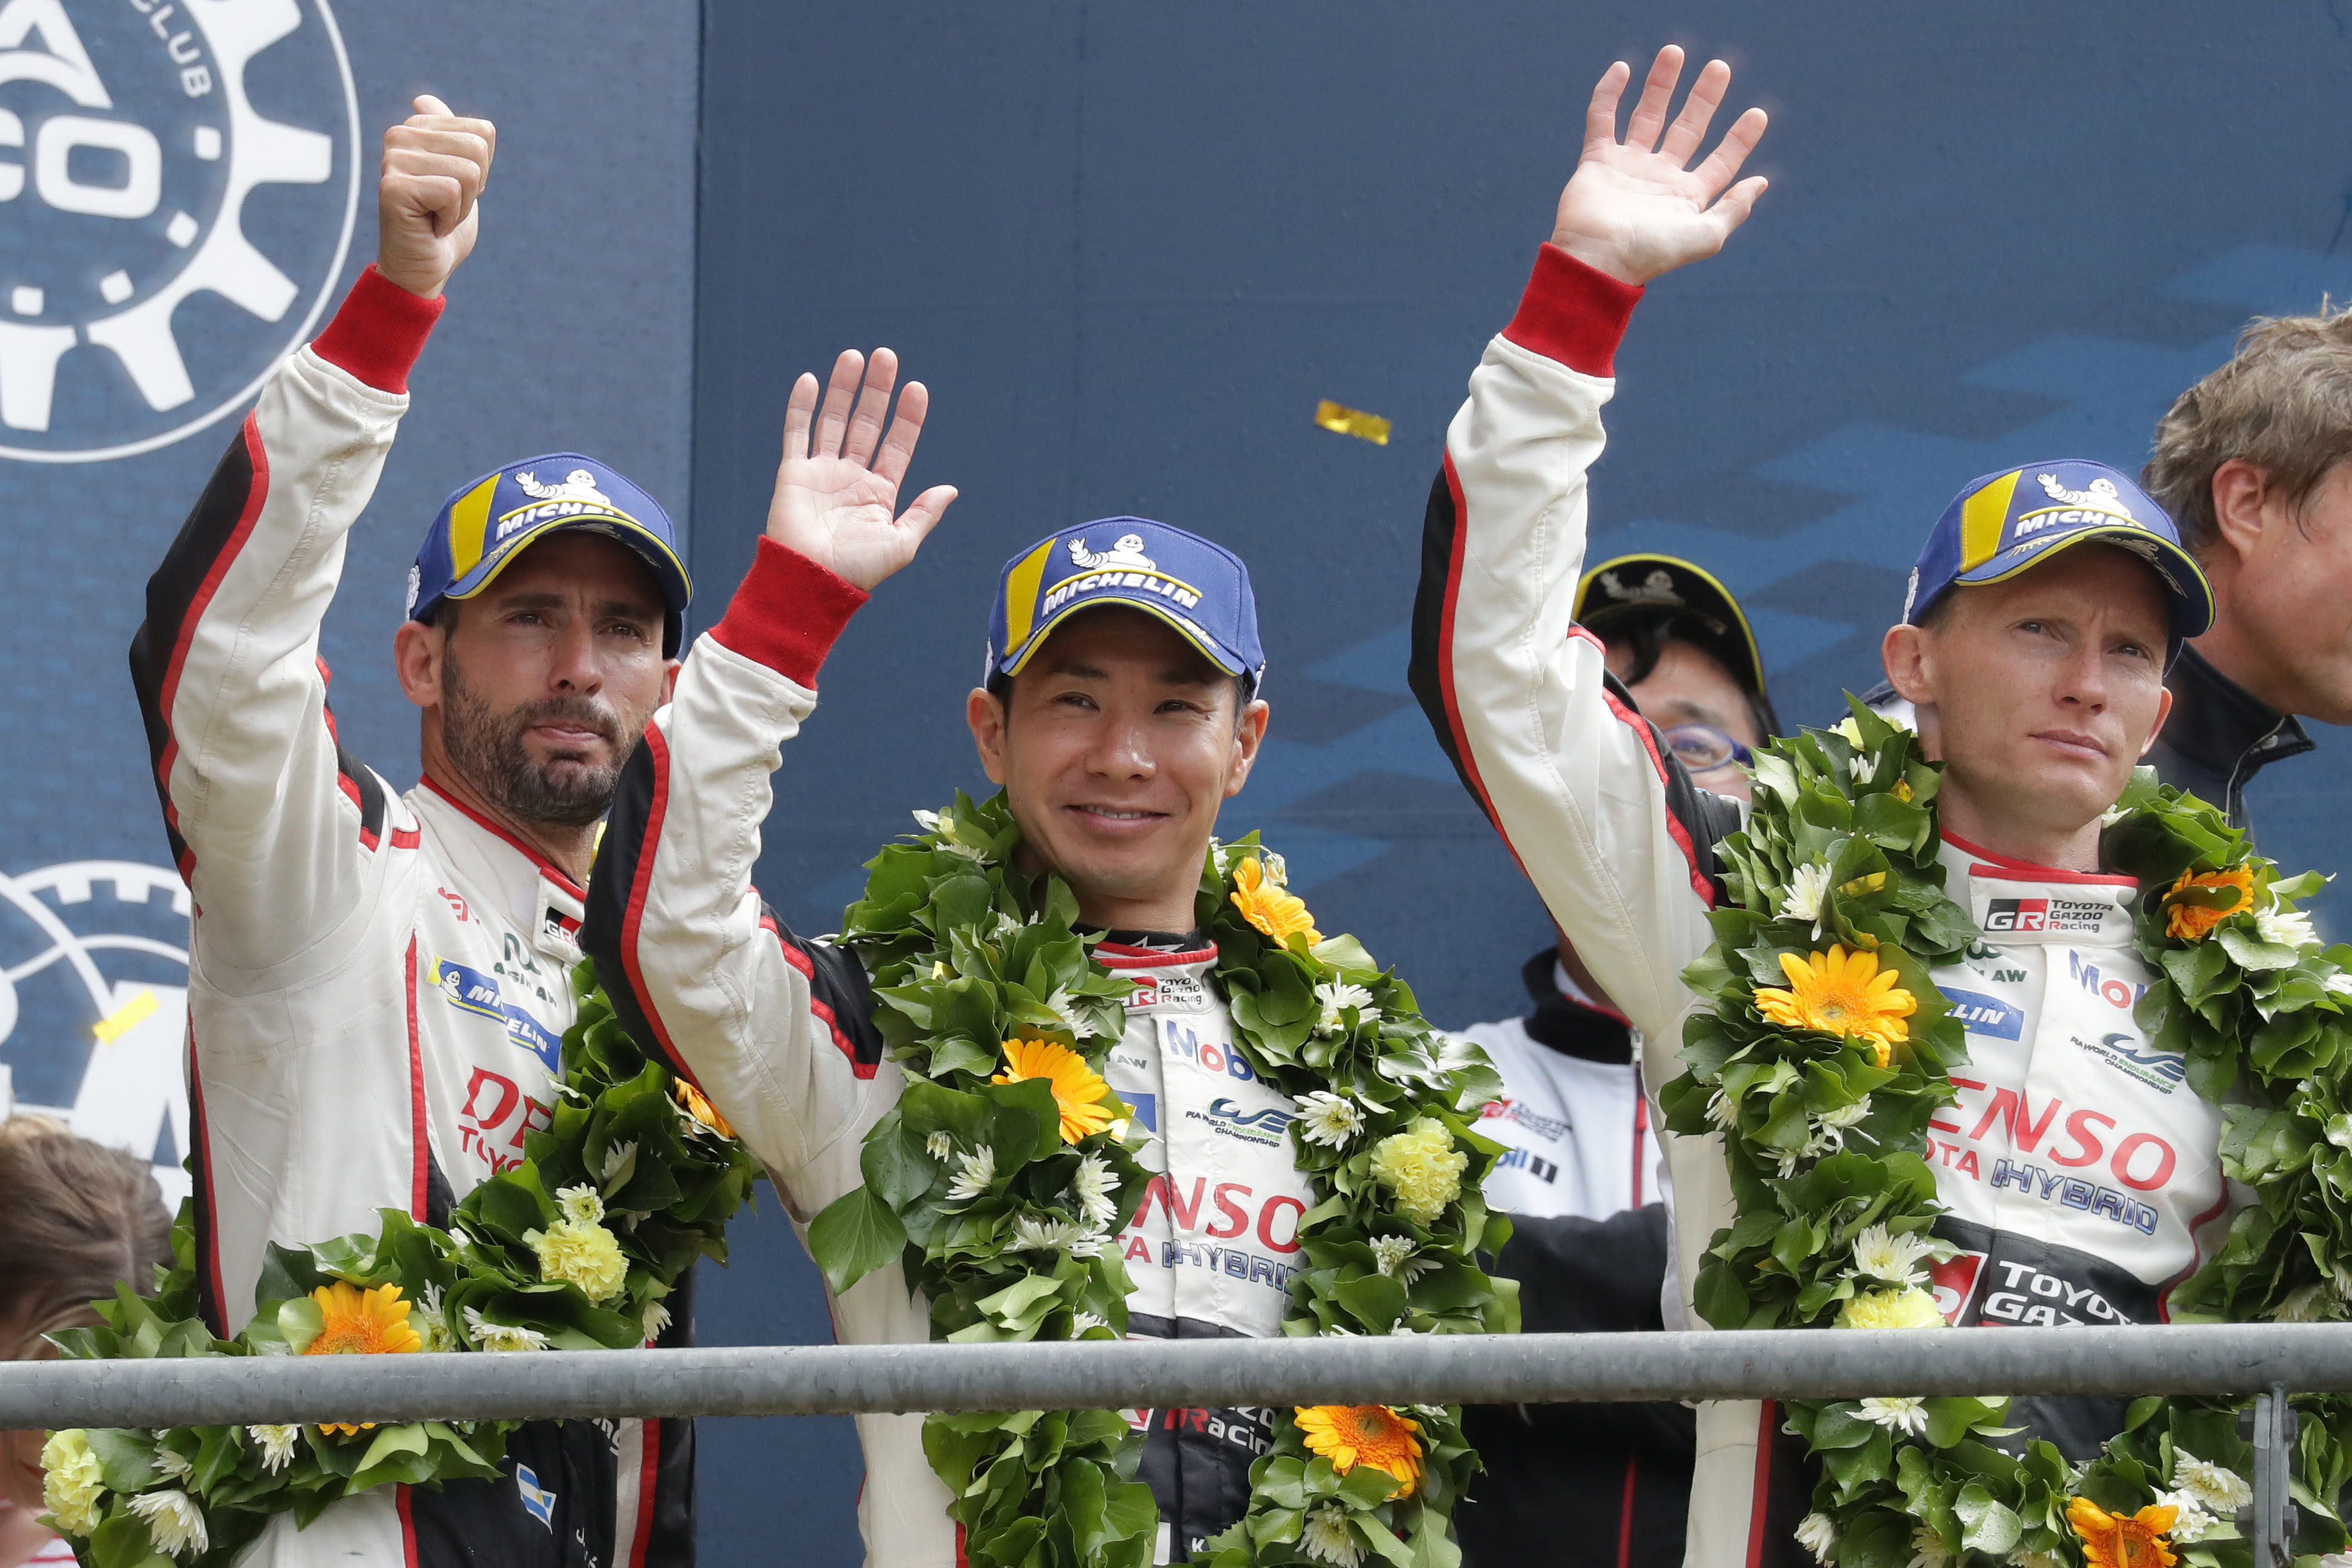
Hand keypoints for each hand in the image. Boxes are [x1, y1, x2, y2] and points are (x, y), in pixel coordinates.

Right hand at [377, 95, 495, 297]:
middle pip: (477, 148)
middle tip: (445, 205)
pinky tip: (430, 225)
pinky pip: (451, 192)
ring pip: (467, 171)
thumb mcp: (455, 175)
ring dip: (462, 205)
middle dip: (473, 188)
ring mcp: (392, 160)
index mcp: (416, 127)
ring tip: (436, 215)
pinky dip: (451, 218)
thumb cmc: (441, 224)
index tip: (455, 190)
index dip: (481, 170)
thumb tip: (424, 100)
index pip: (483, 132)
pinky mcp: (394, 187)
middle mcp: (398, 136)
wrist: (423, 267)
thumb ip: (449, 137)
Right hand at [765, 349, 958, 590]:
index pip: (897, 445)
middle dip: (877, 391)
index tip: (917, 389)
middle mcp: (852, 477)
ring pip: (834, 420)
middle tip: (886, 356)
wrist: (812, 582)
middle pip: (866, 423)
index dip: (907, 417)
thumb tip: (951, 488)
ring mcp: (822, 473)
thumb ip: (924, 514)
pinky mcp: (793, 473)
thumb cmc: (858, 571)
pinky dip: (802, 407)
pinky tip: (812, 381)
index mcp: (880, 493)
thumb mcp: (902, 544)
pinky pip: (797, 433)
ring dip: (844, 388)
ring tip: (855, 356)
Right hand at [1549, 46, 1768, 285]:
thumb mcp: (1706, 237)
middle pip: (1687, 129)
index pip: (1720, 161)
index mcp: (1687, 197)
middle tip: (1720, 68)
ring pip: (1648, 116)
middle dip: (1704, 98)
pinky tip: (1624, 68)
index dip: (1740, 139)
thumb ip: (1734, 208)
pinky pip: (1602, 120)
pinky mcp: (1597, 160)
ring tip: (1675, 51)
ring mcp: (1628, 167)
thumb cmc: (1651, 253)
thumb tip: (1761, 181)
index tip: (1757, 113)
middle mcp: (1660, 179)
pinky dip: (1609, 94)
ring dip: (1661, 85)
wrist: (1597, 260)